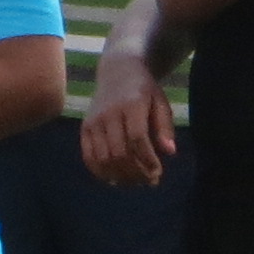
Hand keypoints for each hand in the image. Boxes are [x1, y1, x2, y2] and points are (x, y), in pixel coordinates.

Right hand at [79, 64, 173, 188]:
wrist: (117, 71)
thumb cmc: (144, 90)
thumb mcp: (160, 102)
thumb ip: (165, 126)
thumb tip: (169, 152)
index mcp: (131, 104)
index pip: (137, 139)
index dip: (147, 160)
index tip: (158, 172)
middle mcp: (109, 113)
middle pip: (119, 152)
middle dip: (135, 172)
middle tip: (148, 181)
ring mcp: (94, 121)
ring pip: (103, 158)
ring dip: (119, 176)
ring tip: (134, 182)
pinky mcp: (84, 128)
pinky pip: (88, 156)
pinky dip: (100, 172)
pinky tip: (114, 178)